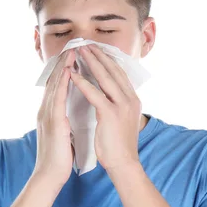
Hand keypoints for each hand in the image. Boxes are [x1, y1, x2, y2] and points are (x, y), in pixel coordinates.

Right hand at [33, 48, 75, 185]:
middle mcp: (45, 110)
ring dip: (63, 66)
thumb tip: (71, 115)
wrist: (50, 175)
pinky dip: (63, 82)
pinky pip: (58, 97)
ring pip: (55, 85)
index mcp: (49, 113)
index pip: (57, 87)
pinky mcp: (52, 121)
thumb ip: (65, 121)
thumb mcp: (63, 134)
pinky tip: (69, 70)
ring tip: (72, 51)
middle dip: (63, 63)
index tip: (73, 56)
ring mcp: (47, 115)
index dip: (64, 71)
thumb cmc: (59, 158)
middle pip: (54, 81)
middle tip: (72, 45)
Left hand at [69, 43, 142, 171]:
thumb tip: (112, 95)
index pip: (119, 73)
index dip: (107, 60)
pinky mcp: (110, 114)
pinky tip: (72, 75)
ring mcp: (122, 105)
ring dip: (91, 62)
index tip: (96, 49)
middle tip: (86, 44)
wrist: (123, 163)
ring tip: (79, 51)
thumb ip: (119, 105)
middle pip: (113, 70)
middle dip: (99, 55)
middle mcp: (130, 99)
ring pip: (105, 78)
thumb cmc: (119, 145)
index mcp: (133, 99)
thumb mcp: (123, 119)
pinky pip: (95, 93)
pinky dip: (82, 83)